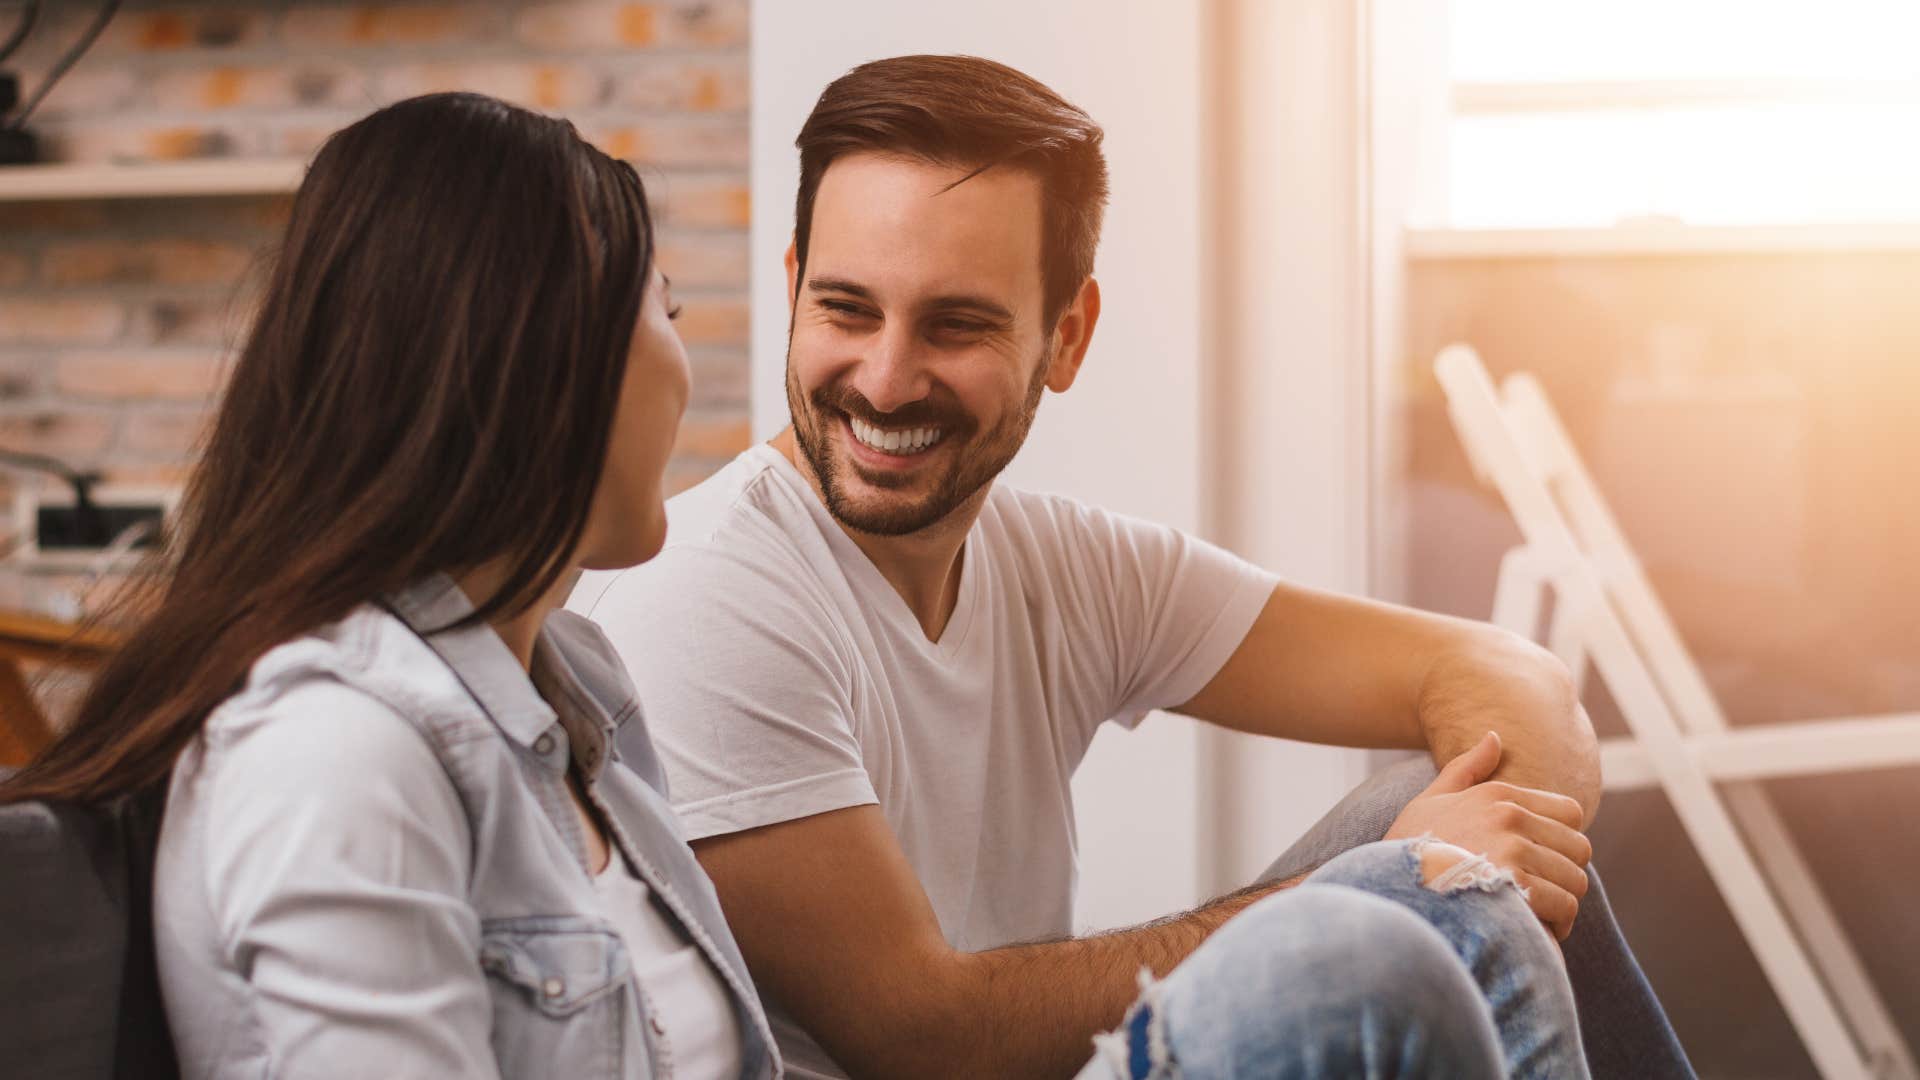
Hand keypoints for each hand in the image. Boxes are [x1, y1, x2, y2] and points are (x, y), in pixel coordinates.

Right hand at [1385, 731, 1592, 939]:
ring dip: (1562, 902)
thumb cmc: (1408, 849)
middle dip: (1565, 874)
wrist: (1390, 889)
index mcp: (1498, 795)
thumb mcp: (1430, 801)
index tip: (1543, 861)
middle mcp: (1510, 817)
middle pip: (1579, 848)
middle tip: (1543, 893)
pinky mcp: (1517, 886)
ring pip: (1575, 880)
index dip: (1561, 840)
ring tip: (1539, 914)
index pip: (1571, 812)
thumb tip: (1494, 736)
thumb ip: (1465, 768)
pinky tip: (1535, 929)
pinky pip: (1564, 905)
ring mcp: (1514, 850)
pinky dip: (1557, 924)